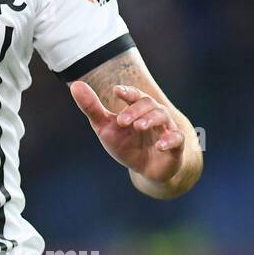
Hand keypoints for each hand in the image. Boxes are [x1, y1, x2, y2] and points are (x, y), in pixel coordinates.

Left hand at [69, 81, 185, 184]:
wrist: (145, 170)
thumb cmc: (125, 144)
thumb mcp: (105, 127)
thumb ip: (92, 108)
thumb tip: (75, 85)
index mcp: (137, 108)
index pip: (134, 95)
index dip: (127, 92)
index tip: (116, 92)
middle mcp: (153, 115)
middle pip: (148, 104)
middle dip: (135, 110)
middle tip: (121, 121)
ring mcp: (166, 129)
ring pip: (163, 116)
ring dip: (151, 120)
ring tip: (138, 126)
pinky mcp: (175, 146)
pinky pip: (177, 139)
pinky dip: (170, 140)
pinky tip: (160, 145)